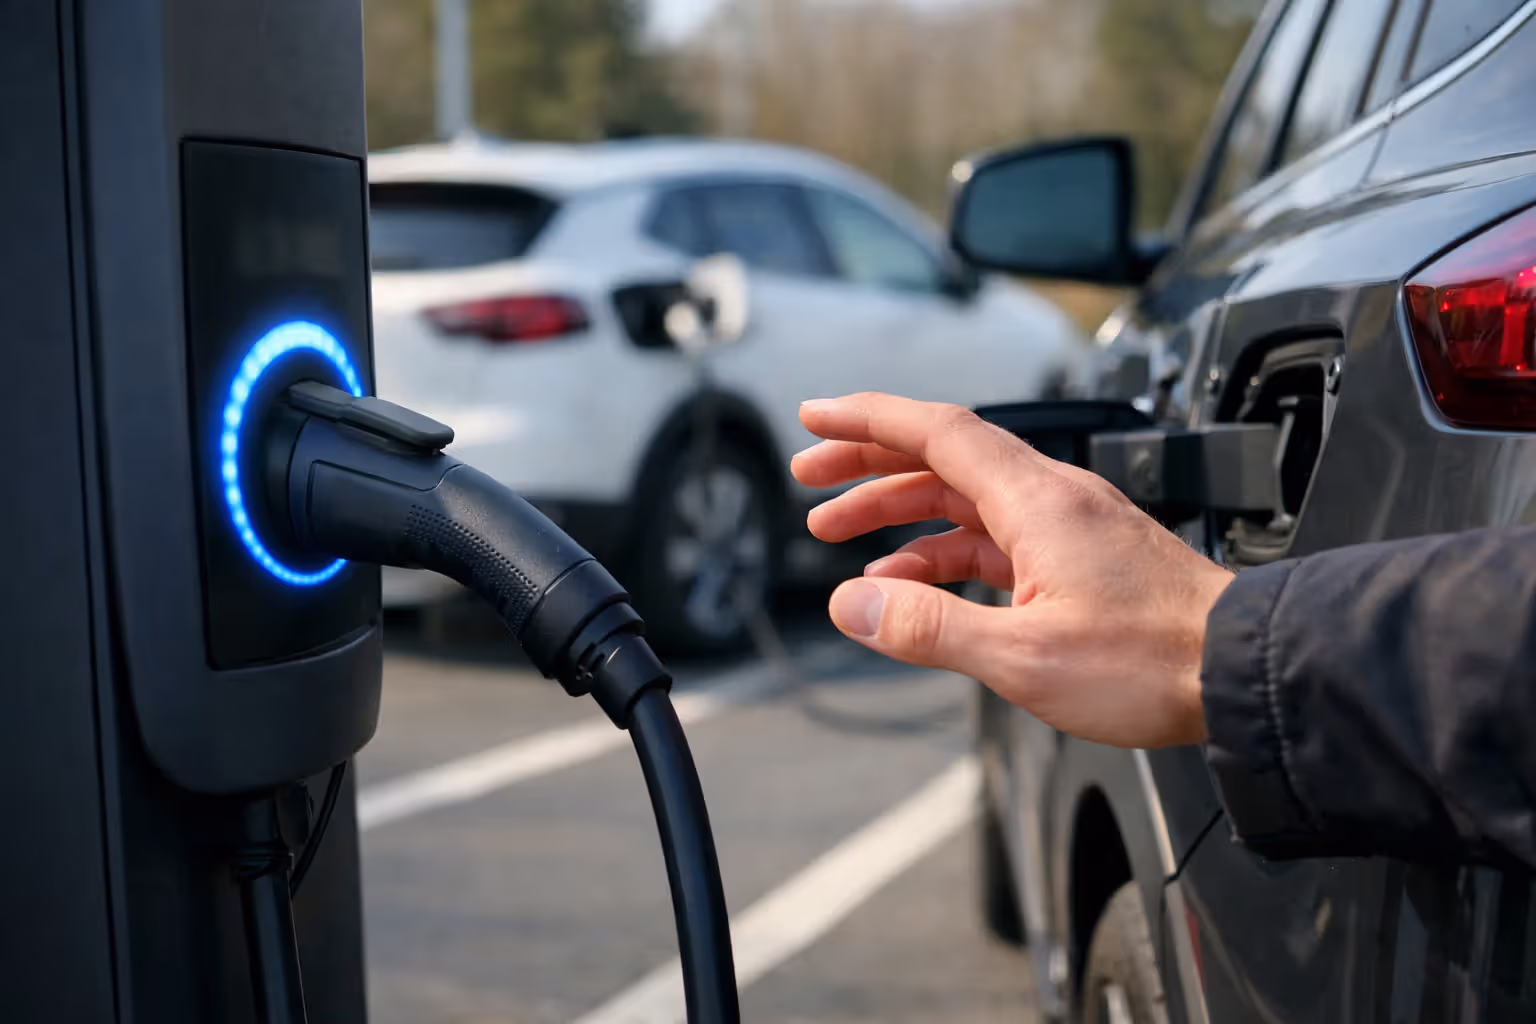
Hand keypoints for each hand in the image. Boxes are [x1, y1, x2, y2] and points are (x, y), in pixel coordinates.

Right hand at [790, 393, 1232, 748]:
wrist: (1244, 672)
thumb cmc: (1155, 662)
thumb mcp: (1025, 656)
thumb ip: (930, 627)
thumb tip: (853, 603)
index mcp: (1037, 500)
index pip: (937, 431)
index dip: (868, 419)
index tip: (816, 415)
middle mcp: (1051, 498)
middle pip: (942, 457)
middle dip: (870, 464)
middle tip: (811, 479)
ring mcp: (1068, 526)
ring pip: (965, 498)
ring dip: (901, 511)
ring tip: (843, 536)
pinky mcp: (1080, 559)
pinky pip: (993, 536)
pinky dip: (942, 550)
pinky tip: (913, 582)